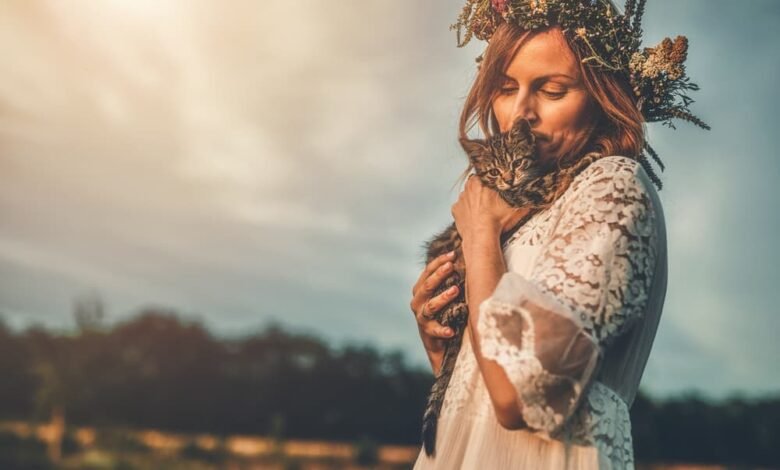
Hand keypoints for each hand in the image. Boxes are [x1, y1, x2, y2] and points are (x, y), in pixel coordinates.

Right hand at [410, 251, 459, 372]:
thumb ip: (452, 279)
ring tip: (455, 290)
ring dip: (443, 297)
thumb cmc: (445, 312)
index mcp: (421, 289)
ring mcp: (421, 317)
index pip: (428, 271)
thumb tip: (470, 258)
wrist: (439, 342)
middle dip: (439, 275)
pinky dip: (442, 330)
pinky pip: (434, 330)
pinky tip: (451, 331)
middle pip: (427, 285)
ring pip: (430, 305)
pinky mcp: (427, 332)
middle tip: (452, 266)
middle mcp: (418, 301)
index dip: (439, 262)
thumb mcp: (447, 294)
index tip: (453, 254)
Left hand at [451, 175, 528, 252]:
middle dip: (484, 190)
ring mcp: (460, 199)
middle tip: (493, 199)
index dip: (493, 181)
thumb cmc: (498, 220)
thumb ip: (526, 198)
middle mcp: (467, 187)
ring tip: (485, 210)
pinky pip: (462, 207)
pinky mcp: (455, 211)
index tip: (498, 187)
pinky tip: (476, 217)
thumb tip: (541, 194)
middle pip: (477, 184)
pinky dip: (468, 211)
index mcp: (480, 181)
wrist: (482, 236)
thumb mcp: (515, 207)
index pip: (487, 175)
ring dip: (475, 200)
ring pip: (469, 196)